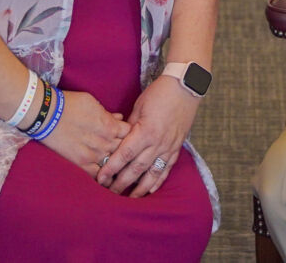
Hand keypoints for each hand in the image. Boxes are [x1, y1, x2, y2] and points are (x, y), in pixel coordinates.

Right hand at [39, 89, 127, 175]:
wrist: (48, 114)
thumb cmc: (71, 104)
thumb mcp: (93, 103)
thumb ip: (108, 114)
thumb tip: (119, 119)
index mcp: (110, 126)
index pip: (130, 133)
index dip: (130, 133)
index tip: (126, 134)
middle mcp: (105, 142)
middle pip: (124, 149)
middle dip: (125, 148)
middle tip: (124, 150)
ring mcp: (94, 155)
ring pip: (113, 164)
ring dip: (116, 163)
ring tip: (117, 165)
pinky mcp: (81, 164)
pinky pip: (98, 175)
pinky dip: (104, 176)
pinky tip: (106, 176)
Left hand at [97, 75, 199, 196]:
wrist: (185, 87)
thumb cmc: (159, 93)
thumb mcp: (139, 107)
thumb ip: (128, 126)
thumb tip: (118, 140)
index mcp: (145, 131)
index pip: (125, 155)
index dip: (111, 168)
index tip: (100, 178)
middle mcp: (157, 143)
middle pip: (136, 168)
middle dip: (121, 182)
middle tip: (109, 192)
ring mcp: (168, 147)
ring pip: (152, 173)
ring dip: (140, 188)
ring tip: (129, 198)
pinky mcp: (176, 147)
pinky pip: (167, 169)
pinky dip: (158, 181)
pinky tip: (150, 190)